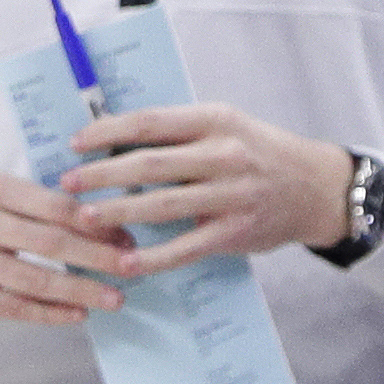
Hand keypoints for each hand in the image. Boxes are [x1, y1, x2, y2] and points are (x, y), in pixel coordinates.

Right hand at [0, 174, 133, 325]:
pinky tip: (78, 314)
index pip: (55, 205)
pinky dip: (50, 313)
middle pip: (49, 242)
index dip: (96, 223)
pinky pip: (15, 308)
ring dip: (81, 291)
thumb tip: (111, 225)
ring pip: (34, 280)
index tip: (128, 236)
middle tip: (133, 268)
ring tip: (115, 299)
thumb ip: (43, 205)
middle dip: (98, 257)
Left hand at [59, 103, 351, 273]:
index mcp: (215, 120)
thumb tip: (109, 140)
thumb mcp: (223, 127)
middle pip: (150, 164)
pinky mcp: (235, 232)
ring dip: (118, 212)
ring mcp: (231, 195)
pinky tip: (123, 264)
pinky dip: (152, 257)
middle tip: (66, 183)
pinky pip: (185, 247)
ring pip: (163, 205)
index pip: (151, 122)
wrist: (317, 187)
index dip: (108, 133)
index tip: (74, 144)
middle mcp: (224, 155)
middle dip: (102, 175)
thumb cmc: (256, 153)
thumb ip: (176, 133)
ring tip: (83, 218)